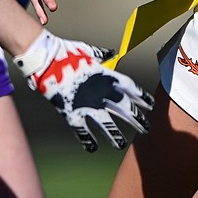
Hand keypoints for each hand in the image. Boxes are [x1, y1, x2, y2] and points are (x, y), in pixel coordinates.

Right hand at [13, 29, 153, 151]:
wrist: (46, 59)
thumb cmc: (67, 51)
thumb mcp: (88, 51)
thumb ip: (102, 55)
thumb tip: (111, 53)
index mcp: (108, 76)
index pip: (132, 89)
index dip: (142, 98)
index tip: (151, 105)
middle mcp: (102, 92)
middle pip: (126, 109)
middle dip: (137, 120)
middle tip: (146, 129)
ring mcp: (88, 105)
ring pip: (108, 125)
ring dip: (116, 136)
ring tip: (122, 144)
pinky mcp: (72, 113)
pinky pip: (83, 131)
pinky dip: (88, 140)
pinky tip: (92, 147)